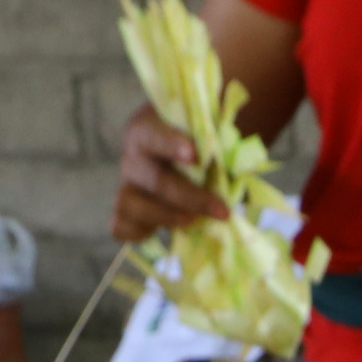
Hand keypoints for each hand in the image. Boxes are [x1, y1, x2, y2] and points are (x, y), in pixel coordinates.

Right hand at [113, 106, 221, 241]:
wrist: (187, 155)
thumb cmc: (201, 141)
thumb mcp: (209, 133)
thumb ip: (218, 142)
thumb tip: (241, 158)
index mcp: (148, 128)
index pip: (153, 134)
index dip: (171, 144)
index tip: (196, 155)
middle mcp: (134, 156)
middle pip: (154, 179)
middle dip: (189, 197)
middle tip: (221, 210)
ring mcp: (128, 184)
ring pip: (129, 204)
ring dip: (165, 216)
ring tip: (194, 221)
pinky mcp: (127, 209)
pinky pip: (121, 226)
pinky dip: (139, 233)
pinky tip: (167, 231)